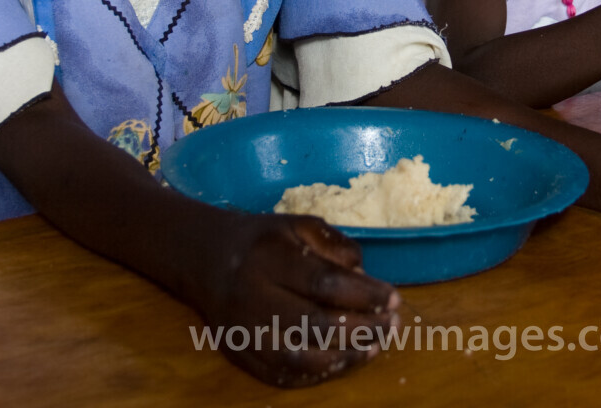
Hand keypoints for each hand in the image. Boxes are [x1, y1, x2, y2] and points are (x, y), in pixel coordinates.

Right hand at [191, 211, 398, 386]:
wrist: (206, 259)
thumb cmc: (263, 240)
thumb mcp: (298, 225)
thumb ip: (334, 245)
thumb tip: (365, 276)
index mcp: (269, 258)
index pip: (324, 283)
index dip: (363, 295)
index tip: (394, 299)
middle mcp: (252, 297)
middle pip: (314, 323)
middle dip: (362, 328)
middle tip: (393, 325)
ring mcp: (243, 331)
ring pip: (299, 357)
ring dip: (344, 356)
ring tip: (375, 346)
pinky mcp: (239, 354)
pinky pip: (282, 375)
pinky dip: (318, 373)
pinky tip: (344, 361)